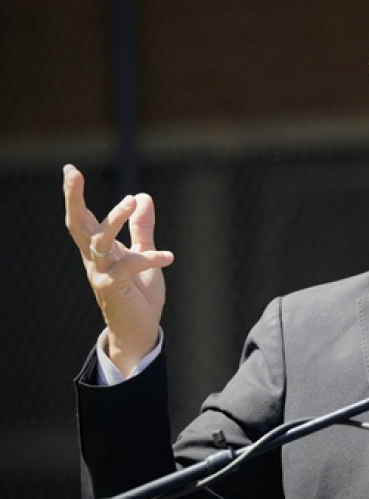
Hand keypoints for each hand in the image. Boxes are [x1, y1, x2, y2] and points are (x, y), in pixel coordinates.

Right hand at [63, 164, 174, 375]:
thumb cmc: (139, 293)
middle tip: (73, 173)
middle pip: (78, 224)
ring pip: (100, 241)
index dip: (73, 194)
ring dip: (114, 219)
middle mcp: (95, 259)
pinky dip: (150, 259)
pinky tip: (169, 256)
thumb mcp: (143, 254)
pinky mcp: (115, 288)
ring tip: (131, 200)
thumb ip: (142, 229)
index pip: (82, 217)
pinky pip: (130, 267)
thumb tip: (143, 196)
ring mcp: (101, 274)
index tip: (70, 168)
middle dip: (73, 198)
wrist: (139, 330)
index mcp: (99, 249)